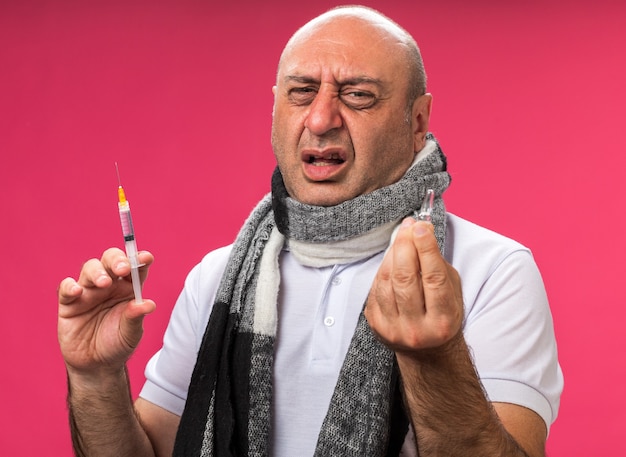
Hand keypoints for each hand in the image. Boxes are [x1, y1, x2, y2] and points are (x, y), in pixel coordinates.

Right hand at [58, 248, 155, 376]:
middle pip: (111, 261)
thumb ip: (136, 317)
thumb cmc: (117, 344)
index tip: (146, 258)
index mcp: (128, 289)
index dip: (140, 260)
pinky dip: (70, 286)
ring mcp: (88, 292)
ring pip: (90, 269)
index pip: (135, 268)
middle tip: (123, 268)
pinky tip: (78, 291)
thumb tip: (148, 304)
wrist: (96, 366)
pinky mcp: (69, 303)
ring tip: (104, 283)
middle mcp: (109, 286)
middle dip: (117, 260)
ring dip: (97, 272)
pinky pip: (66, 288)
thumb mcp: (130, 333)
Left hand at [365, 218, 462, 354]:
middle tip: (408, 227)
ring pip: (386, 281)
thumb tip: (420, 231)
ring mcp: (393, 329)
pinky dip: (383, 269)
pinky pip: (375, 289)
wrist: (427, 351)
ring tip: (401, 240)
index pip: (433, 278)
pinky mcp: (376, 325)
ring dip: (392, 254)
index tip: (421, 228)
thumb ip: (438, 265)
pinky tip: (392, 260)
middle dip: (405, 246)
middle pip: (405, 278)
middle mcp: (417, 329)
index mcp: (442, 320)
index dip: (426, 250)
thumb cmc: (442, 314)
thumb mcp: (452, 292)